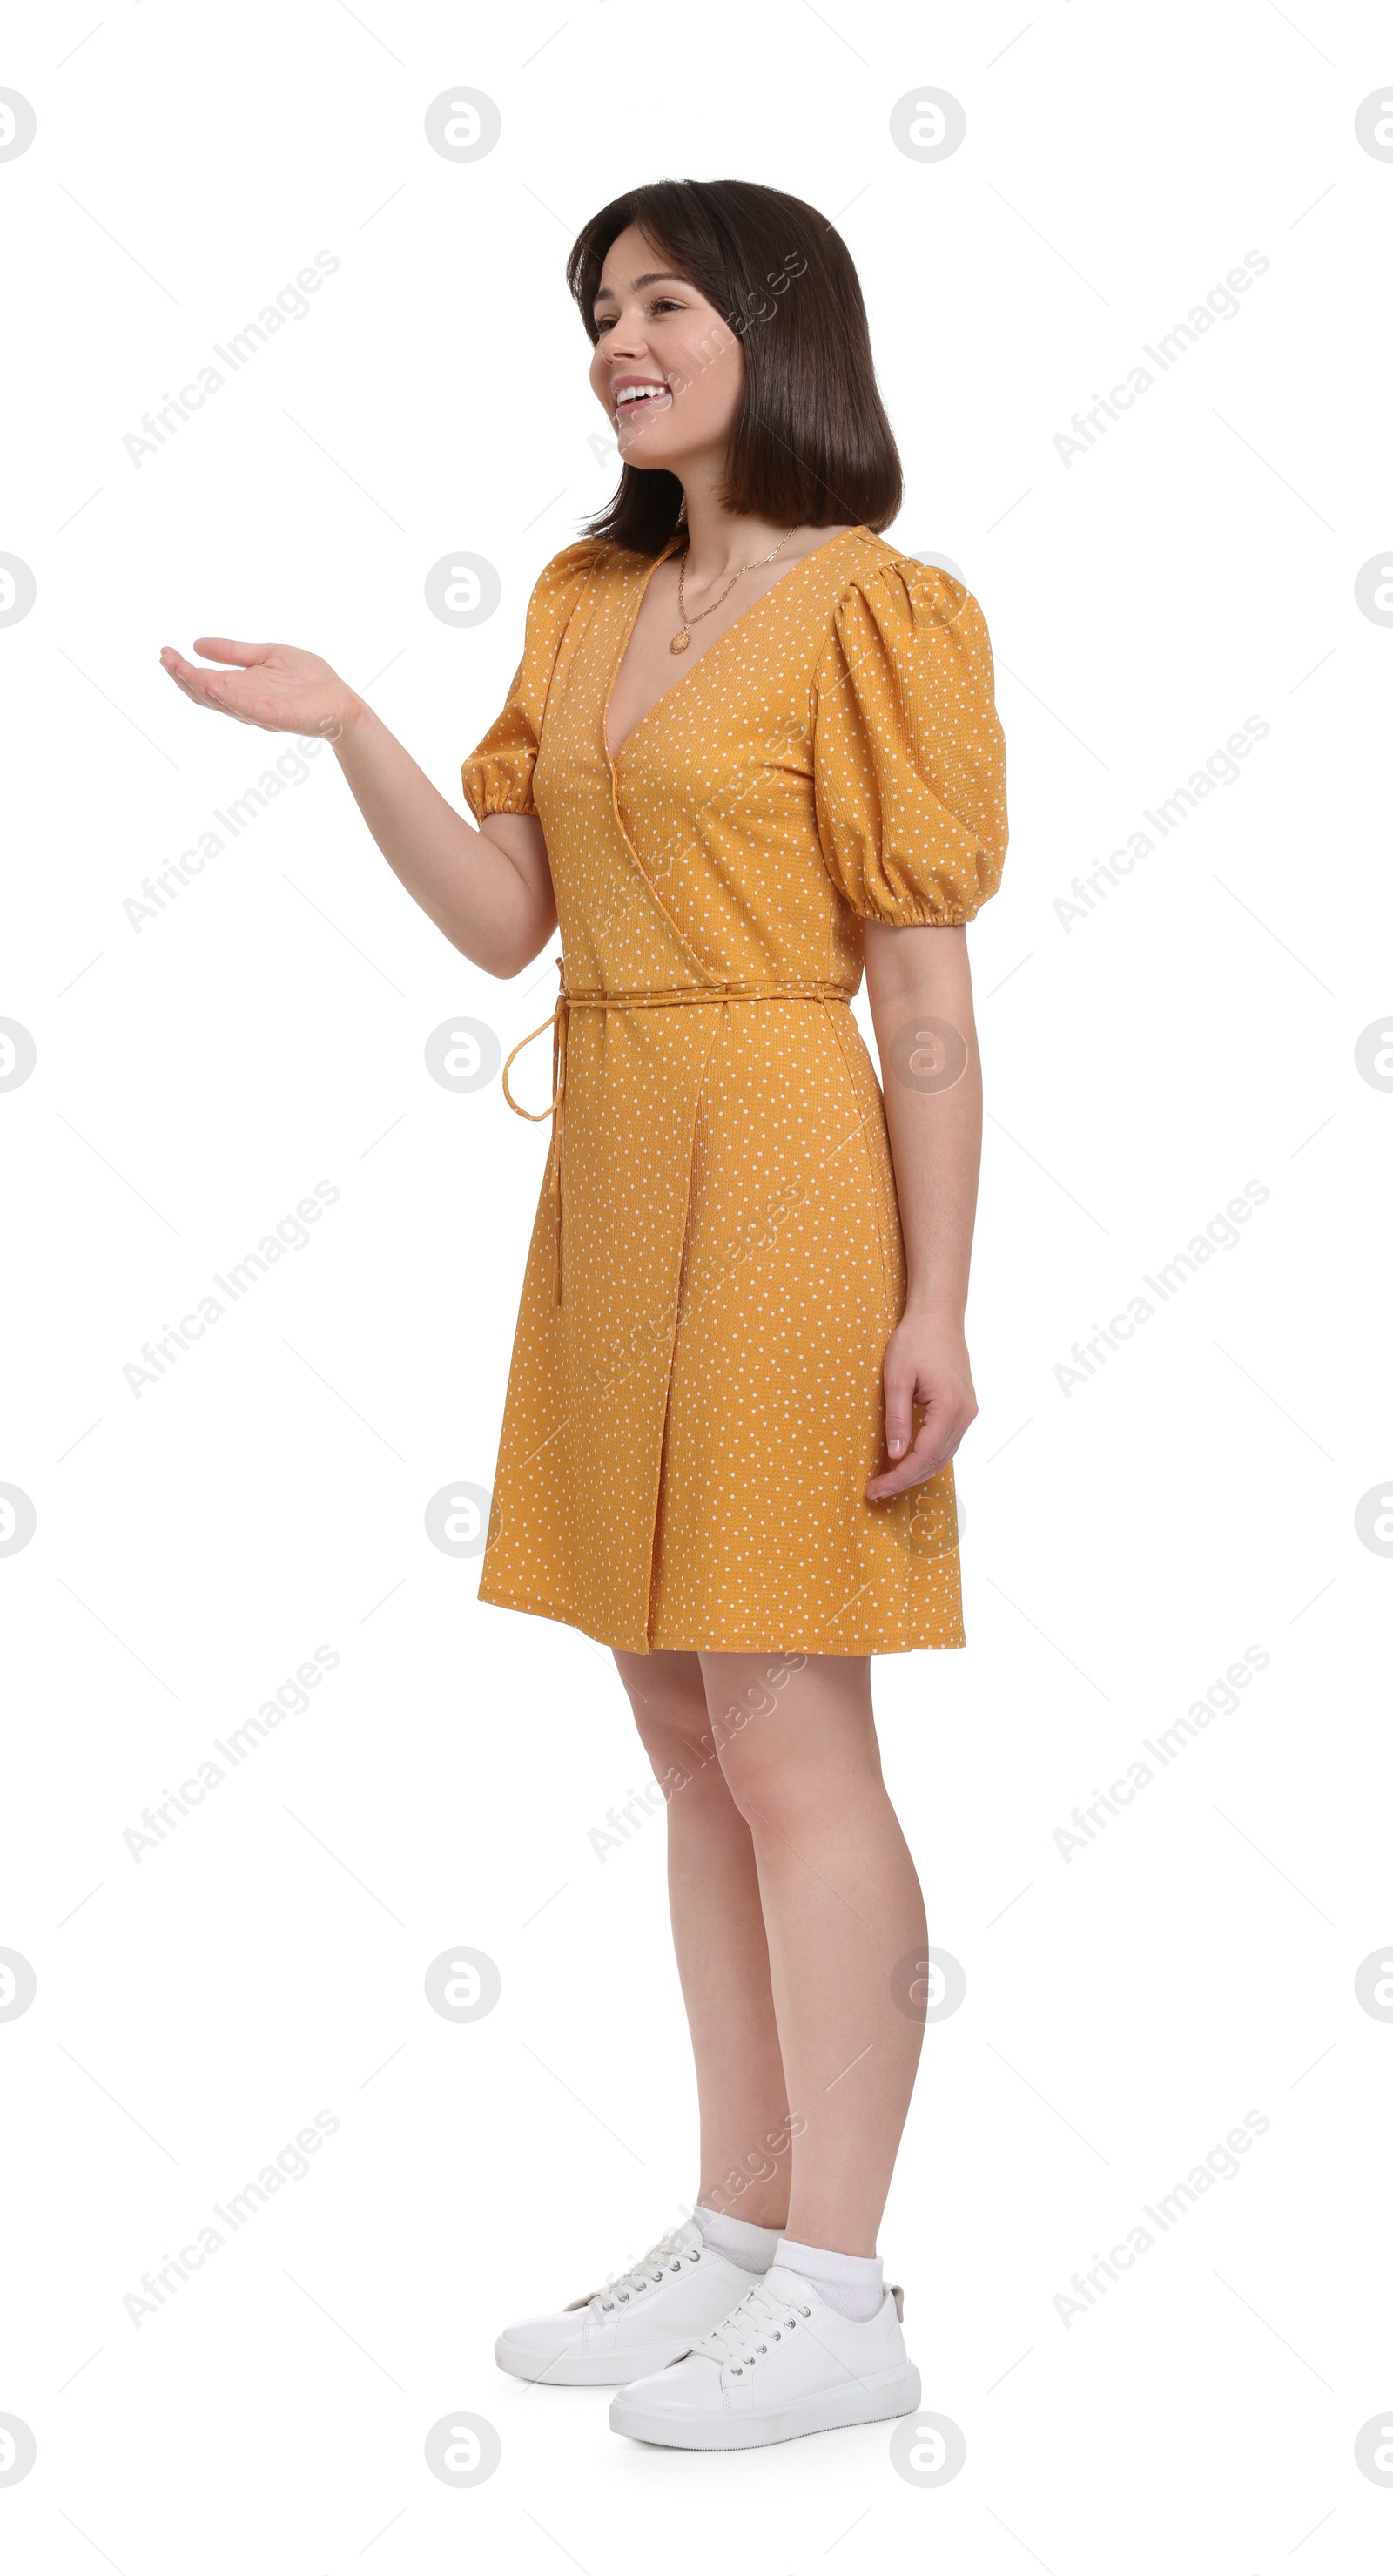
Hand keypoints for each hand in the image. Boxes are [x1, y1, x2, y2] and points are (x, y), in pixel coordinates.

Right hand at [159, 636, 358, 740]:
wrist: (340, 700)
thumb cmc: (308, 679)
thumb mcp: (266, 654)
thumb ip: (235, 651)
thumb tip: (197, 643)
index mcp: (239, 686)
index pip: (202, 679)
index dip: (182, 667)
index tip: (164, 650)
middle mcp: (243, 701)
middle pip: (203, 692)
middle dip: (182, 676)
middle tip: (165, 658)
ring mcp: (257, 711)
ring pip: (219, 701)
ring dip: (197, 685)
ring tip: (180, 668)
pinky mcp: (275, 716)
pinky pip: (246, 708)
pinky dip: (228, 698)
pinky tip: (212, 684)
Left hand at [866, 1308, 976, 1500]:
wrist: (938, 1317)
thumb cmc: (915, 1341)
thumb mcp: (896, 1379)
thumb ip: (897, 1419)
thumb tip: (895, 1455)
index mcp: (949, 1408)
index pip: (924, 1456)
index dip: (899, 1477)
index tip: (877, 1488)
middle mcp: (965, 1415)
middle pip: (936, 1462)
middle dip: (906, 1480)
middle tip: (877, 1490)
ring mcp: (967, 1412)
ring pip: (944, 1456)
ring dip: (917, 1471)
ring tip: (889, 1481)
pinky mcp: (963, 1408)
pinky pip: (947, 1442)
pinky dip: (928, 1457)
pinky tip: (908, 1461)